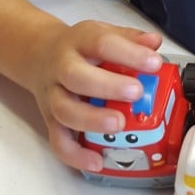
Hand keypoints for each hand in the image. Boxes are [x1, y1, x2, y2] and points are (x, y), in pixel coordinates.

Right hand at [30, 20, 162, 172]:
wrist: (39, 55)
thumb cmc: (81, 48)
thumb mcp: (103, 33)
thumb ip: (130, 39)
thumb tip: (154, 43)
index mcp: (80, 41)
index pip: (102, 43)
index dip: (129, 53)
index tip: (154, 63)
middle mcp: (62, 67)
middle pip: (75, 76)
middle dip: (107, 86)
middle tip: (136, 93)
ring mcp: (53, 95)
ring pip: (64, 110)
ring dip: (91, 120)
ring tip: (119, 124)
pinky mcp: (49, 120)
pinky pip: (57, 140)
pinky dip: (75, 154)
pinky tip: (96, 161)